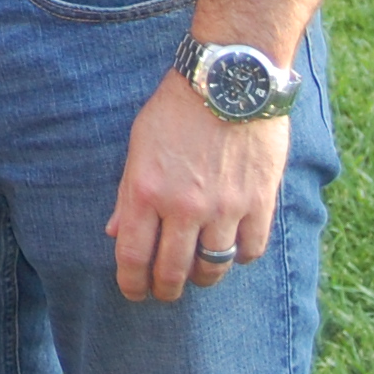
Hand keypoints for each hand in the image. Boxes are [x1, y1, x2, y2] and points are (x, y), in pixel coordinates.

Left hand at [105, 72, 290, 300]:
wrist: (230, 81)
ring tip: (198, 273)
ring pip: (213, 268)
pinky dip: (239, 257)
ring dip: (202, 277)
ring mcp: (224, 207)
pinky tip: (231, 249)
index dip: (131, 283)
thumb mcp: (139, 145)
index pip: (132, 255)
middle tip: (165, 292)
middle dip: (164, 290)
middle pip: (172, 271)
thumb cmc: (177, 109)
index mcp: (145, 189)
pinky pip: (250, 251)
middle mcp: (183, 206)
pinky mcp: (259, 203)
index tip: (133, 292)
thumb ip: (128, 193)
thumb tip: (115, 233)